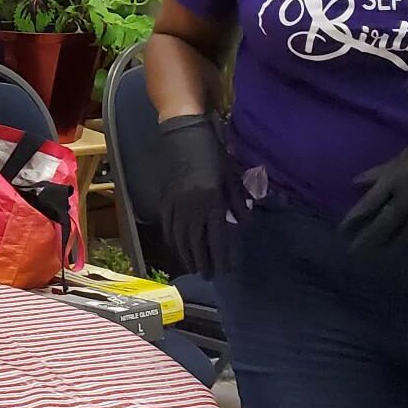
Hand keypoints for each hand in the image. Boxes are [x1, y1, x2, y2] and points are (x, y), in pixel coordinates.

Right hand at [156, 113, 230, 277]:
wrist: (183, 132)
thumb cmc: (213, 151)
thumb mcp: (232, 175)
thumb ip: (237, 202)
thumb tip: (243, 224)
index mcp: (210, 201)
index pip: (216, 238)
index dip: (221, 257)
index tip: (225, 271)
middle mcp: (191, 207)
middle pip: (196, 243)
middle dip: (203, 262)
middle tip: (209, 276)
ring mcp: (175, 203)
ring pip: (179, 237)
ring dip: (187, 255)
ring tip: (194, 267)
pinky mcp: (165, 197)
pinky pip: (168, 225)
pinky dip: (173, 240)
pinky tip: (177, 247)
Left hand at [341, 117, 407, 257]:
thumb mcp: (405, 155)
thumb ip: (380, 172)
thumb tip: (355, 184)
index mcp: (398, 176)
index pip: (370, 202)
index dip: (355, 219)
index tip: (342, 231)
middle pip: (386, 223)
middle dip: (368, 239)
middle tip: (354, 252)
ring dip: (392, 247)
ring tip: (379, 256)